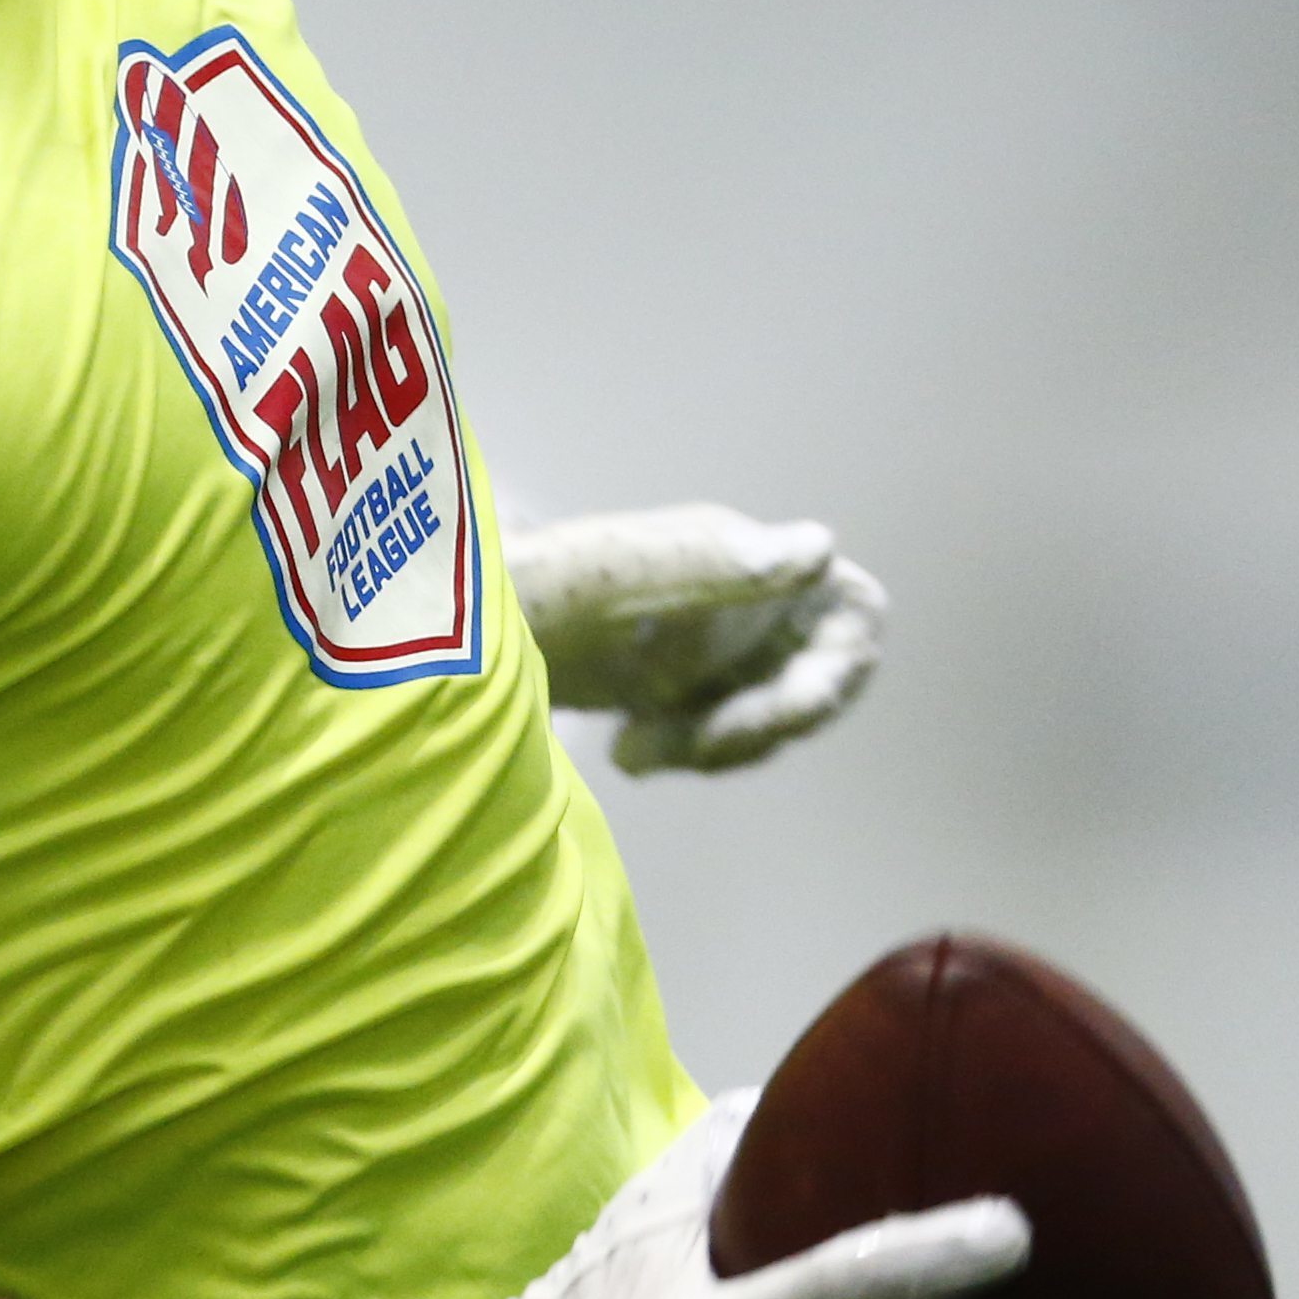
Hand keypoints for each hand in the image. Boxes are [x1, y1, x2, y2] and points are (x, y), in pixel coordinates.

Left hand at [507, 503, 886, 772]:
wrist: (445, 625)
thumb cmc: (524, 586)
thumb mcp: (618, 572)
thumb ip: (715, 561)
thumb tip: (818, 544)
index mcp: (741, 562)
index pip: (853, 611)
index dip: (839, 669)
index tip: (780, 707)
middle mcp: (740, 599)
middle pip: (814, 681)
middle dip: (761, 727)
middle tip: (697, 750)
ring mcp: (710, 644)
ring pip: (765, 716)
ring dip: (715, 748)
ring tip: (634, 753)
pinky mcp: (673, 684)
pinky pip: (719, 735)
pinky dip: (685, 752)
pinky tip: (627, 753)